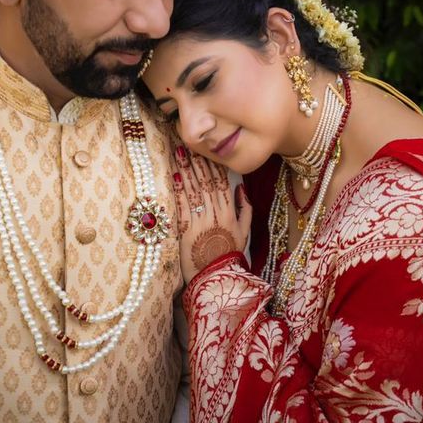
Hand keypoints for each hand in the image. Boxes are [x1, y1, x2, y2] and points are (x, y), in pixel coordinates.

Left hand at [172, 145, 251, 281]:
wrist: (214, 278)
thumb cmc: (228, 256)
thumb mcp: (245, 233)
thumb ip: (246, 209)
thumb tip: (240, 187)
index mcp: (230, 213)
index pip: (221, 183)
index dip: (213, 165)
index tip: (206, 151)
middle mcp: (216, 214)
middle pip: (206, 182)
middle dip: (197, 162)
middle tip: (188, 144)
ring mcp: (200, 221)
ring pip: (194, 190)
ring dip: (186, 169)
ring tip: (179, 153)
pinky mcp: (186, 230)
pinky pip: (183, 205)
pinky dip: (179, 190)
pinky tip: (176, 175)